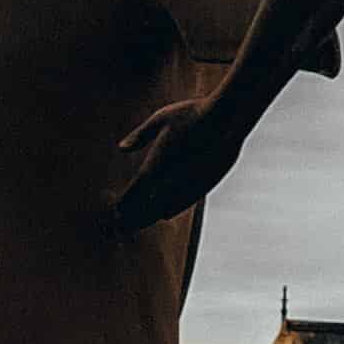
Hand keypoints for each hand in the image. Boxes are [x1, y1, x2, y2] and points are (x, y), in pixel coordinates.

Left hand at [113, 95, 244, 229]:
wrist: (228, 119)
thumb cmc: (193, 114)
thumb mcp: (161, 119)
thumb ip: (141, 136)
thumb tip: (122, 148)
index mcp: (154, 166)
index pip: (133, 193)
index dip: (123, 204)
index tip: (115, 212)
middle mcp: (170, 181)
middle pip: (146, 208)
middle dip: (133, 218)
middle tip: (121, 229)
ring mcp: (189, 186)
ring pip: (165, 210)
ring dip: (150, 218)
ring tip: (139, 225)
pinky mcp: (205, 185)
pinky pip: (183, 205)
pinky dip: (170, 211)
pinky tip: (165, 215)